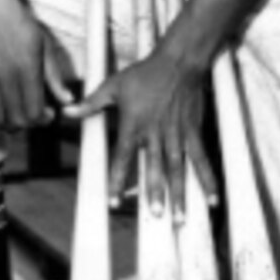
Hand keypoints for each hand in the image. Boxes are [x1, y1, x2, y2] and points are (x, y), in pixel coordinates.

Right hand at [0, 0, 72, 138]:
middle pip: (15, 121)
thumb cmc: (17, 19)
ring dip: (6, 127)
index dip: (43, 119)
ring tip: (15, 120)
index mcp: (25, 70)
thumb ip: (54, 76)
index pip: (34, 112)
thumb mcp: (44, 44)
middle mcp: (4, 78)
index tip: (48, 114)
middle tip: (33, 116)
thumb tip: (67, 99)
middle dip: (27, 124)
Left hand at [65, 47, 217, 220]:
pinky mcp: (192, 132)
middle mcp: (156, 133)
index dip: (118, 180)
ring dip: (179, 193)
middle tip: (155, 214)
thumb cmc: (144, 73)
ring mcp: (177, 135)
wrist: (178, 62)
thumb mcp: (113, 85)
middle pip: (155, 167)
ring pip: (178, 168)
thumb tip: (66, 111)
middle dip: (155, 192)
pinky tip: (212, 199)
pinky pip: (200, 159)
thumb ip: (91, 103)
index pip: (124, 157)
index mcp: (134, 125)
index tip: (114, 202)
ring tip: (179, 217)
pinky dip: (207, 179)